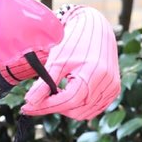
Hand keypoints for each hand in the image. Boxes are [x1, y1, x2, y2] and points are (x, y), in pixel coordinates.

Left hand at [20, 3, 120, 119]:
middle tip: (40, 99)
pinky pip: (94, 108)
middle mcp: (107, 83)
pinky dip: (79, 107)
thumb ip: (44, 83)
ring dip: (67, 109)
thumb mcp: (57, 60)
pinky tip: (69, 96)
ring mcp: (112, 88)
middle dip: (55, 107)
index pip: (67, 100)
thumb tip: (30, 102)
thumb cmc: (75, 41)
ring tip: (56, 95)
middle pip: (75, 109)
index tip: (27, 108)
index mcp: (93, 73)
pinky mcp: (114, 90)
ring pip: (84, 113)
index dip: (45, 106)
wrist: (95, 28)